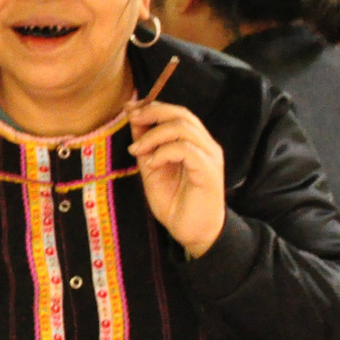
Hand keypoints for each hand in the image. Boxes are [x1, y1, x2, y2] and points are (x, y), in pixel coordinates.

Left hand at [128, 100, 226, 257]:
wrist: (193, 232)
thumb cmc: (176, 203)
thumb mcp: (153, 169)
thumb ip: (146, 146)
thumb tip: (134, 120)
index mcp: (194, 142)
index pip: (177, 113)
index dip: (152, 106)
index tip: (129, 109)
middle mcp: (205, 145)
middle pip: (182, 114)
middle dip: (153, 112)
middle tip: (132, 120)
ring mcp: (210, 156)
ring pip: (183, 128)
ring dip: (154, 136)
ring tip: (138, 151)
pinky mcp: (209, 171)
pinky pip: (186, 149)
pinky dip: (164, 152)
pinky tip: (152, 164)